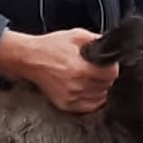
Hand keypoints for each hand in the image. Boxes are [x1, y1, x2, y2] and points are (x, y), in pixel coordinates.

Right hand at [0, 28, 120, 113]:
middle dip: (104, 76)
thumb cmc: (50, 47)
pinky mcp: (65, 105)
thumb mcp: (76, 35)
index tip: (107, 64)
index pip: (111, 74)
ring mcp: (70, 98)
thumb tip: (111, 47)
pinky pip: (89, 106)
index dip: (112, 67)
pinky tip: (86, 88)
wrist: (30, 59)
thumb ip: (96, 40)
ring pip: (100, 97)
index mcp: (80, 69)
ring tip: (89, 78)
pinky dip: (92, 98)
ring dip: (99, 88)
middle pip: (106, 86)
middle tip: (96, 69)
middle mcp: (76, 86)